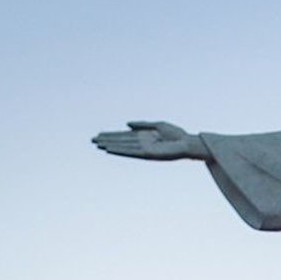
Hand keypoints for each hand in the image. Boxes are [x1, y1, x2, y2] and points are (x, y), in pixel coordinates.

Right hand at [92, 121, 208, 159]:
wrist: (187, 143)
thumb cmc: (177, 135)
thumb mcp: (158, 125)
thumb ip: (142, 125)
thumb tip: (127, 124)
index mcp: (144, 136)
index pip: (124, 136)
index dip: (112, 135)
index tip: (100, 134)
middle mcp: (142, 143)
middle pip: (121, 141)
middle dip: (108, 140)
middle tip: (93, 140)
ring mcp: (144, 149)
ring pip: (124, 147)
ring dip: (111, 146)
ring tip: (98, 145)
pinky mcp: (148, 154)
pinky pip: (131, 152)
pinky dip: (121, 151)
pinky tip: (111, 149)